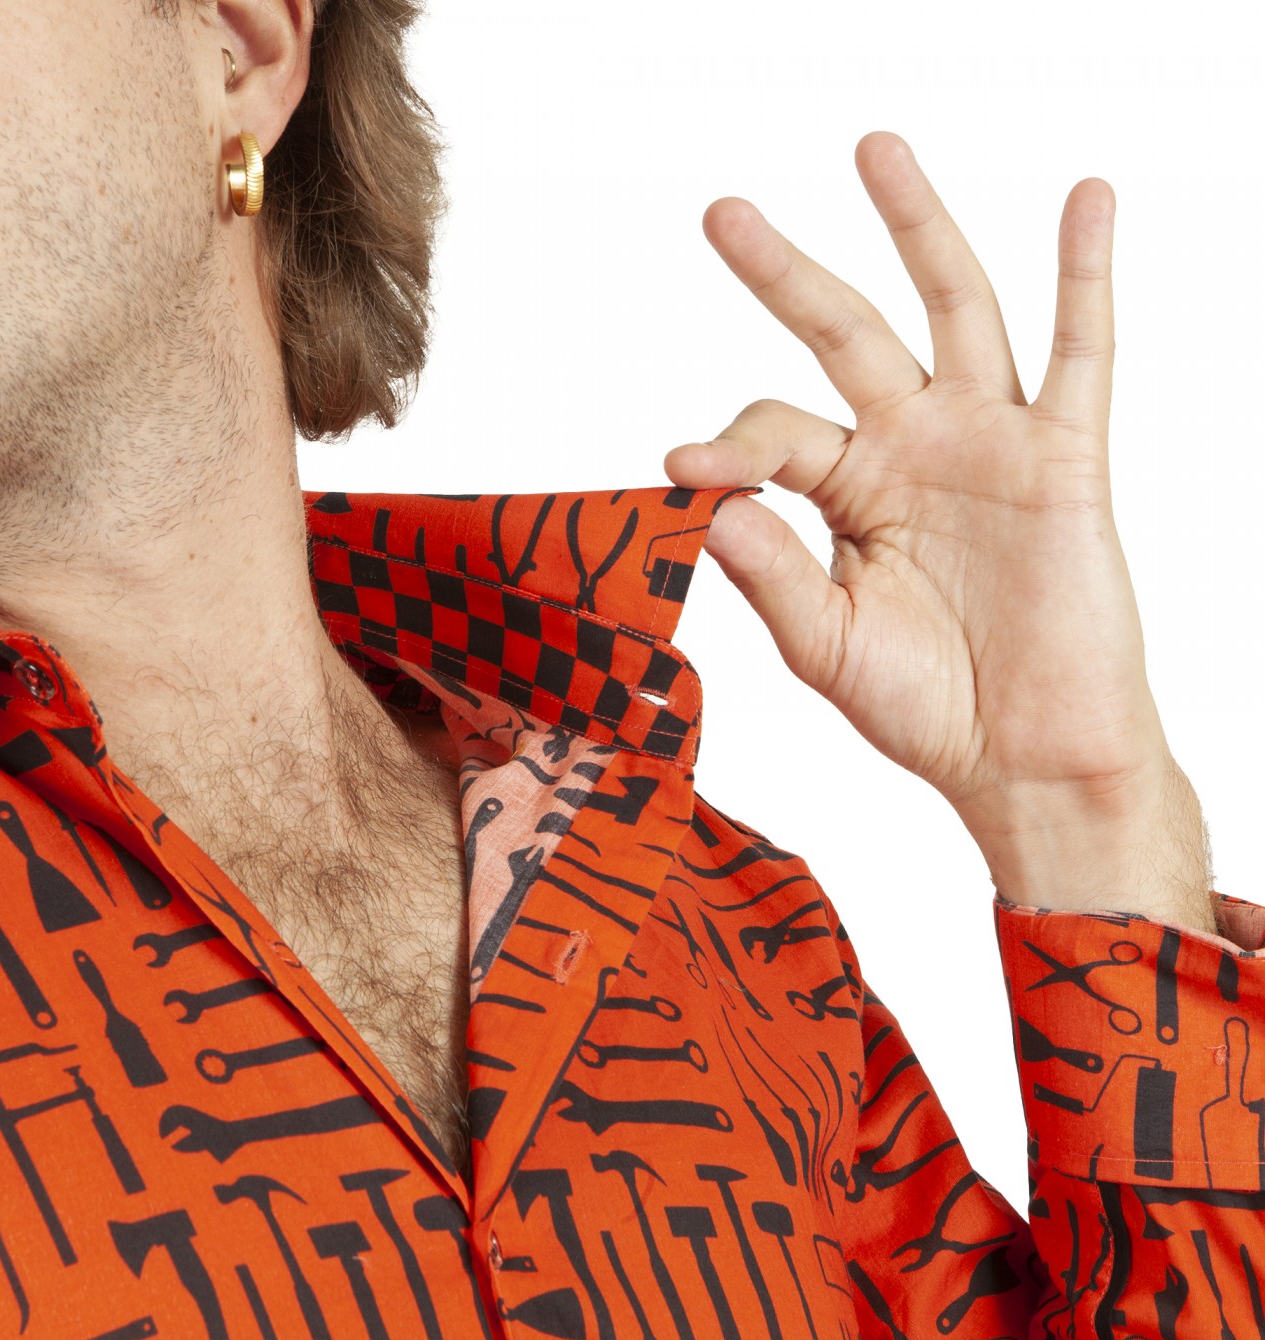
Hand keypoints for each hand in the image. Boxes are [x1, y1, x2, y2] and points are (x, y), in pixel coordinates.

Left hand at [666, 132, 1216, 933]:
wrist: (1026, 760)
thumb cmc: (926, 708)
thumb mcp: (827, 647)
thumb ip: (772, 576)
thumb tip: (710, 502)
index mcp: (842, 492)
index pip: (772, 433)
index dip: (728, 442)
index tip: (685, 468)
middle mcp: (908, 448)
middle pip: (841, 333)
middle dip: (782, 272)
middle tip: (719, 211)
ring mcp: (986, 443)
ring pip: (950, 310)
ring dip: (915, 226)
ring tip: (874, 148)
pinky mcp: (1063, 459)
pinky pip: (1082, 353)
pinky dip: (1085, 275)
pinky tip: (1086, 199)